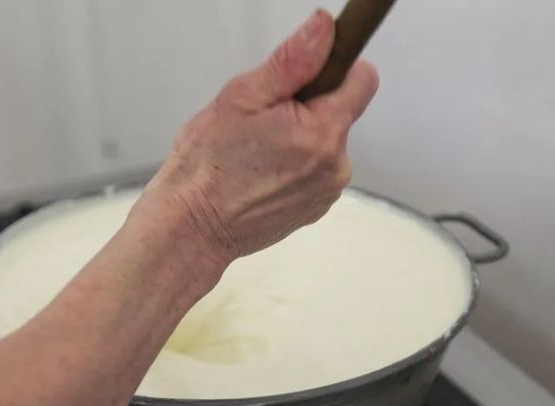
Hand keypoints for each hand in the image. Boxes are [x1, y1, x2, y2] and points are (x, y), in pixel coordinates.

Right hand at [140, 9, 378, 262]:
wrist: (192, 227)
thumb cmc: (207, 167)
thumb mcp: (241, 97)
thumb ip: (292, 61)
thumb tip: (324, 28)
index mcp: (322, 131)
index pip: (362, 78)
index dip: (336, 68)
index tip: (306, 75)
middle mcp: (335, 165)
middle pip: (340, 111)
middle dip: (307, 107)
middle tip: (263, 121)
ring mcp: (327, 191)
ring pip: (326, 142)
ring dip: (299, 138)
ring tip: (257, 151)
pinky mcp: (316, 208)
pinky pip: (316, 171)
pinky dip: (294, 166)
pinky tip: (261, 173)